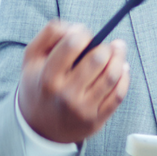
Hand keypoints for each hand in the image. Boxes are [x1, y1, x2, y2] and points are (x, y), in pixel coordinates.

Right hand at [18, 21, 129, 143]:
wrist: (39, 128)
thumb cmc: (39, 86)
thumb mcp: (32, 58)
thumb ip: (49, 34)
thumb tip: (77, 27)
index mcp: (48, 76)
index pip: (72, 44)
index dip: (83, 33)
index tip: (85, 35)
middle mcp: (65, 94)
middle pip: (97, 59)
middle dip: (106, 46)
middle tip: (106, 45)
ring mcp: (83, 109)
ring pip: (112, 76)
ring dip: (119, 58)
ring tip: (118, 51)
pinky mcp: (96, 119)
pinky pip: (118, 95)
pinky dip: (124, 77)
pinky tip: (121, 69)